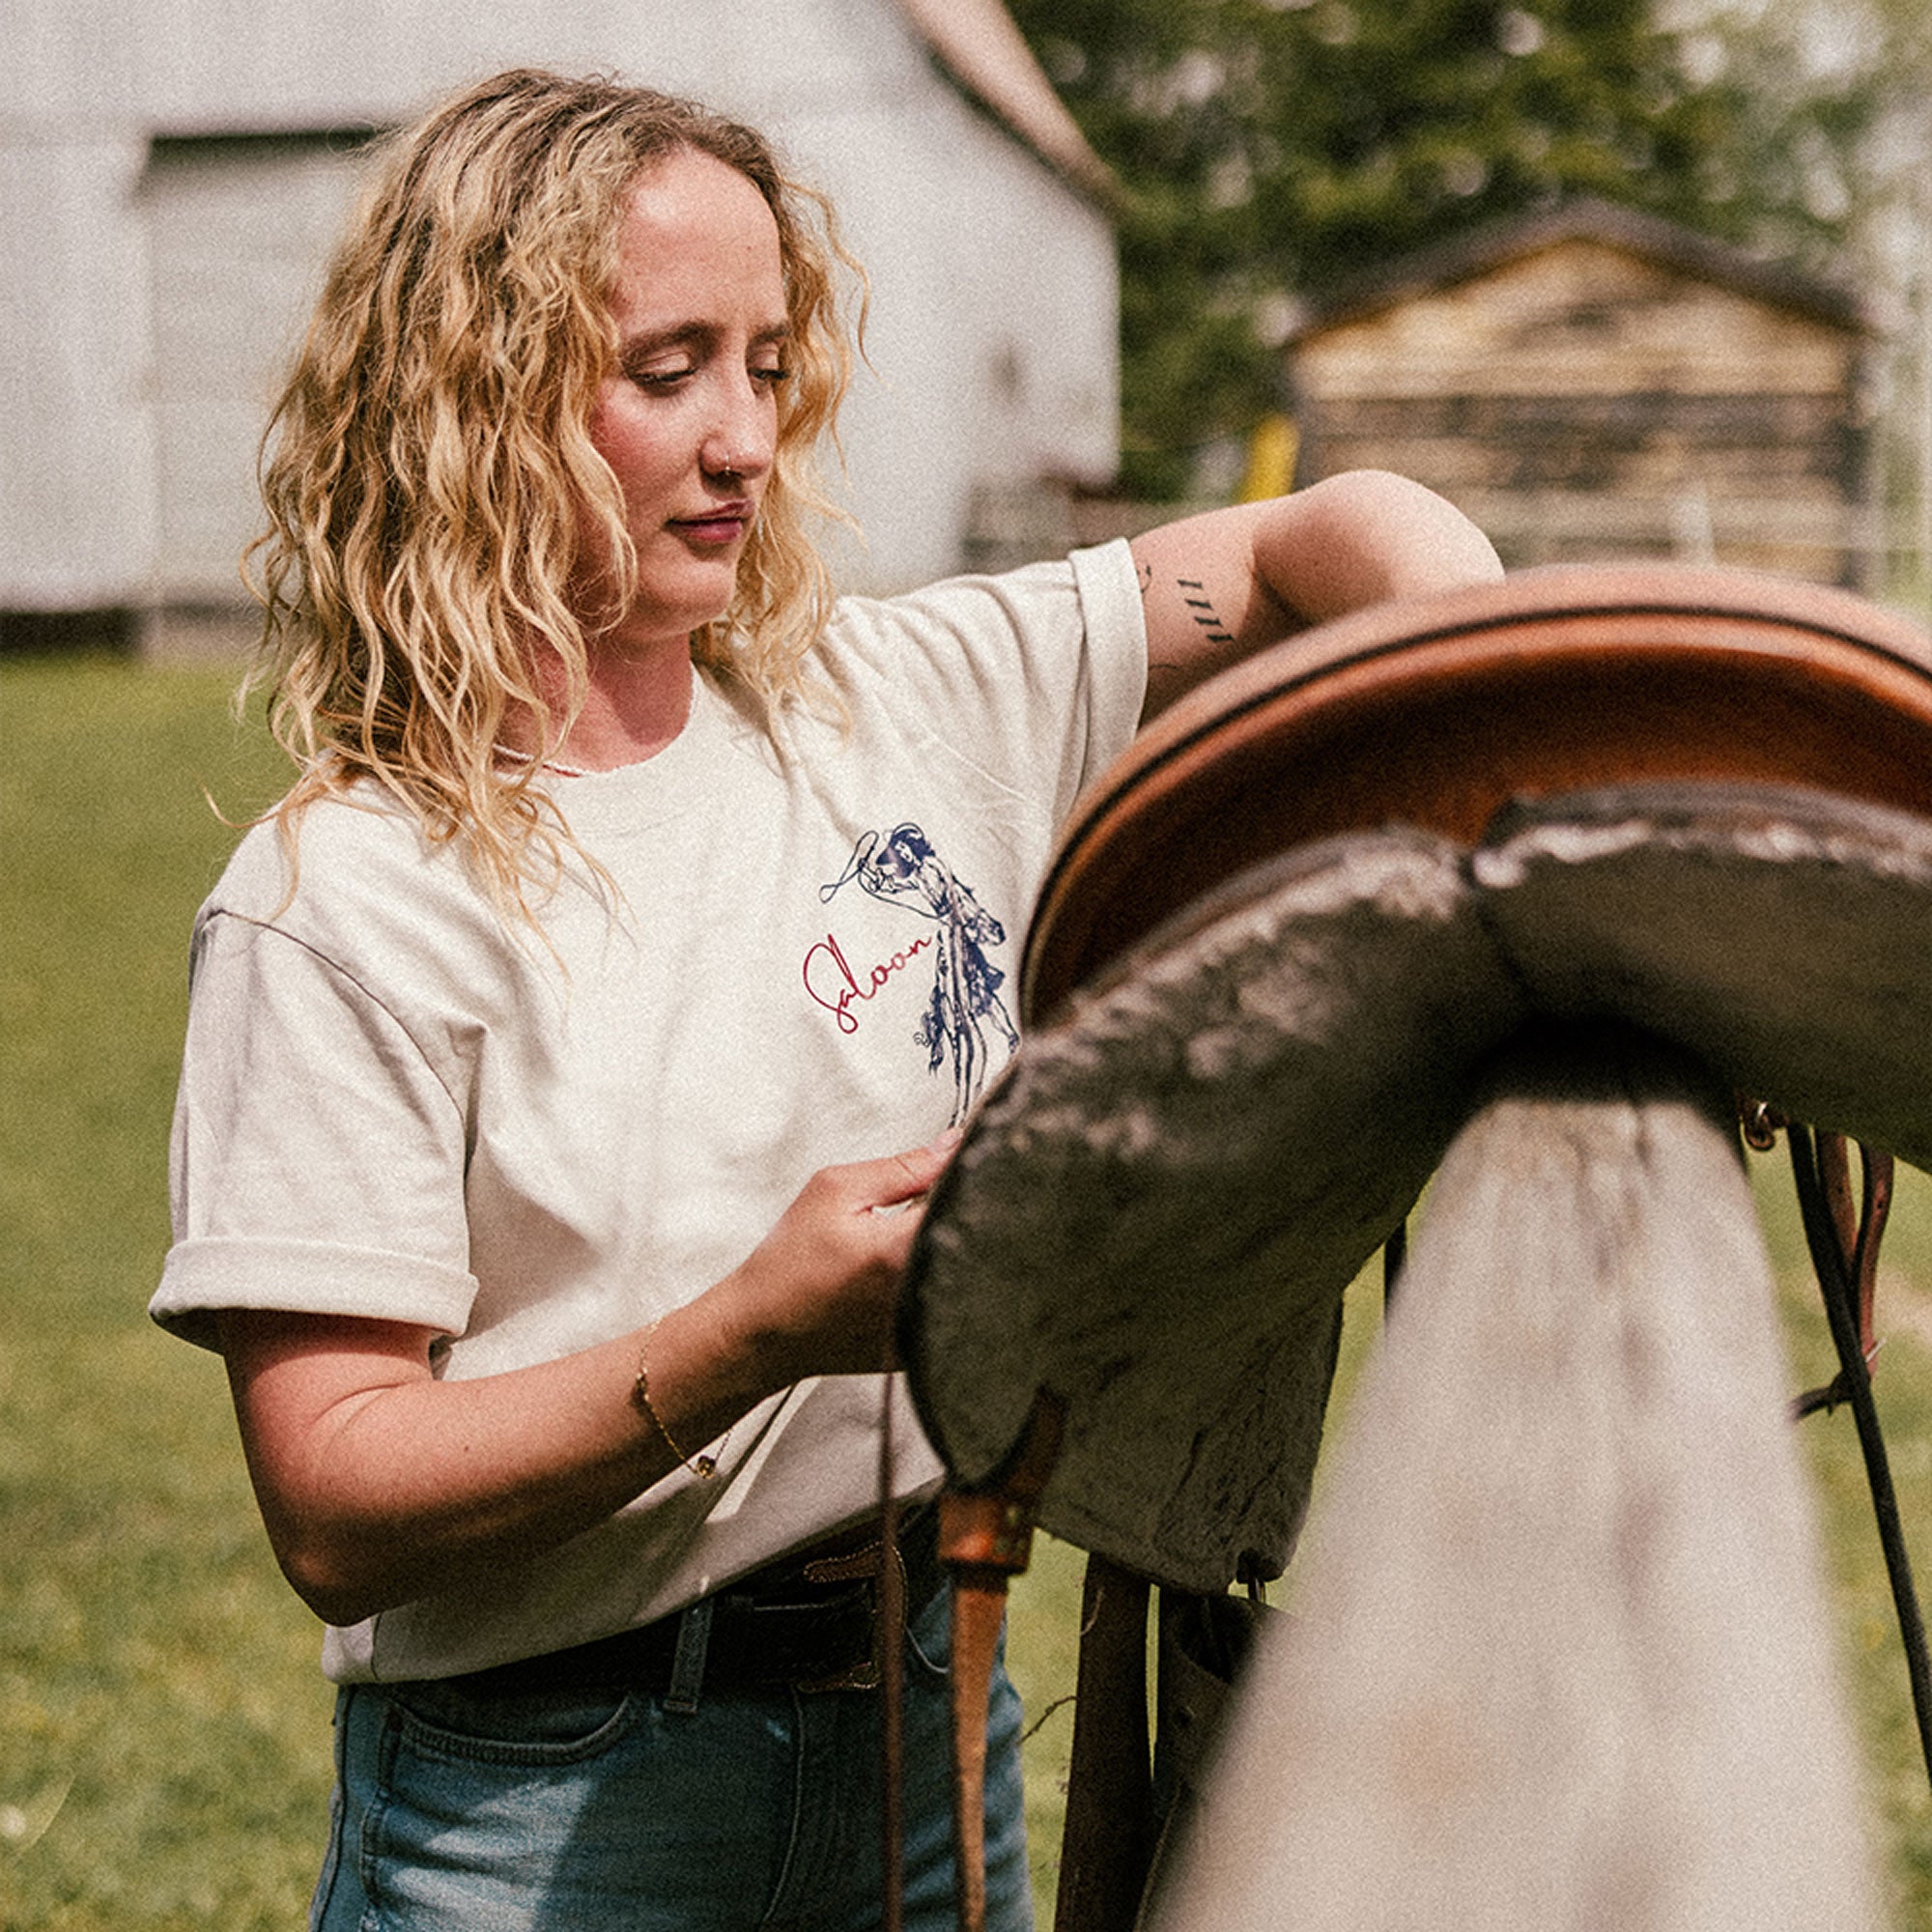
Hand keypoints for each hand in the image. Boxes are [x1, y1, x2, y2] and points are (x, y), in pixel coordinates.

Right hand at [702, 1130, 962, 1387]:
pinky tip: (896, 1278)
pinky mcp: (921, 1347)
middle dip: (962, 1213)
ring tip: (902, 1245)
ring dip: (949, 1249)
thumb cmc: (789, 1266)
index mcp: (902, 1251)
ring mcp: (923, 1326)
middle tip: (927, 1205)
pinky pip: (948, 1303)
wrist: (763, 1330)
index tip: (960, 1164)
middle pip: (977, 1239)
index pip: (970, 1201)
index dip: (969, 1178)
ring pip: (965, 1271)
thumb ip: (903, 1167)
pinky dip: (935, 1282)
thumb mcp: (835, 1191)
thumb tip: (953, 1145)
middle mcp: (920, 1293)